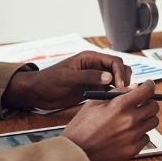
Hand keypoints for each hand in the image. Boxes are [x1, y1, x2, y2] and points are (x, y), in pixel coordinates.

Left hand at [4, 51, 130, 109]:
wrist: (37, 93)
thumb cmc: (48, 81)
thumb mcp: (67, 78)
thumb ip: (88, 76)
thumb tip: (109, 77)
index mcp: (90, 58)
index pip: (113, 61)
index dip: (120, 72)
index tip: (120, 85)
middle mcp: (95, 66)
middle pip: (119, 69)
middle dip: (124, 79)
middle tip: (123, 93)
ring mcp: (95, 78)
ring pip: (117, 79)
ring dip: (121, 87)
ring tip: (120, 98)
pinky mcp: (93, 89)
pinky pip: (109, 90)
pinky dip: (114, 95)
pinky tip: (114, 102)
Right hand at [62, 81, 159, 160]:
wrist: (75, 154)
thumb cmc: (80, 129)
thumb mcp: (93, 104)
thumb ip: (114, 94)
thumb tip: (132, 88)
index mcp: (119, 106)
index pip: (147, 91)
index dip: (149, 86)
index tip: (148, 86)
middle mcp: (130, 120)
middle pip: (154, 107)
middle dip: (149, 102)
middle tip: (141, 103)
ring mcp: (133, 136)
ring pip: (152, 122)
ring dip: (146, 118)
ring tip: (134, 119)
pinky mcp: (133, 150)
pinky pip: (146, 137)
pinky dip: (141, 134)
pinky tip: (129, 133)